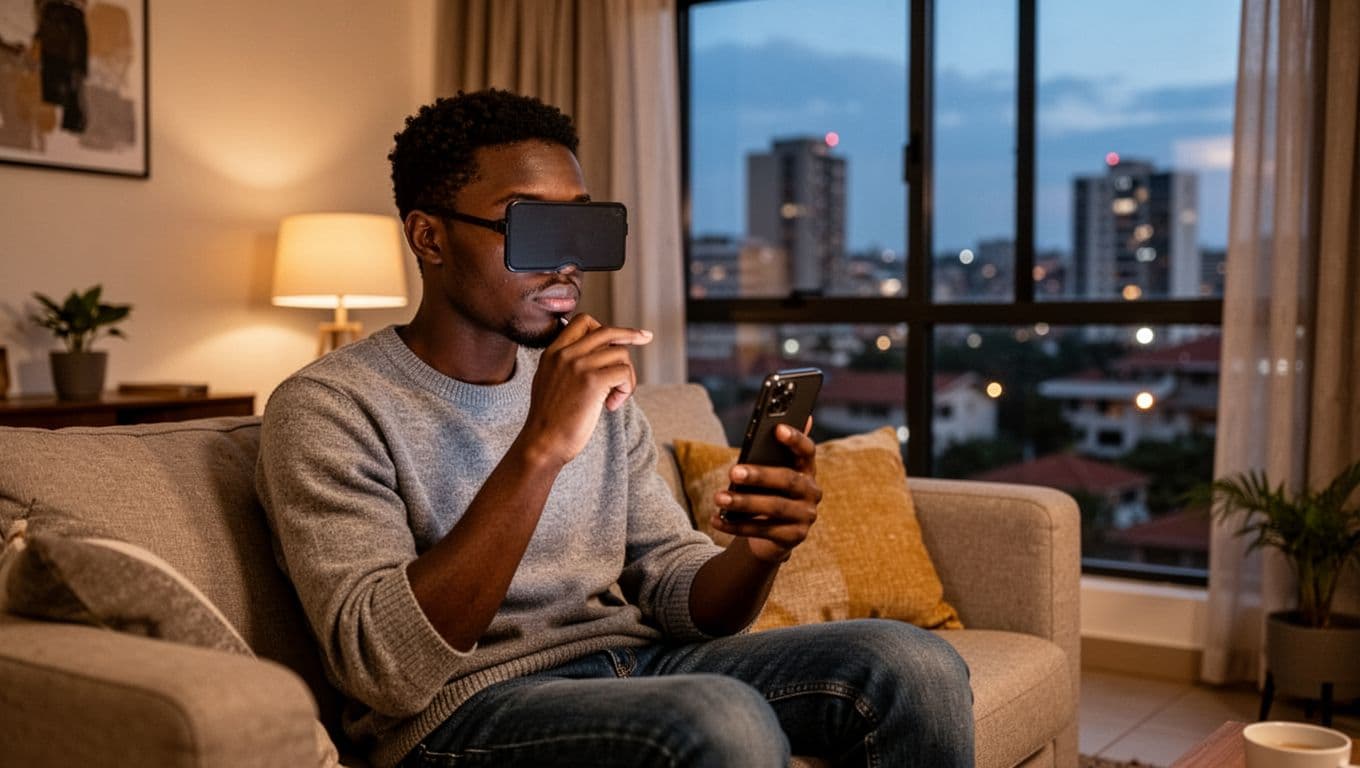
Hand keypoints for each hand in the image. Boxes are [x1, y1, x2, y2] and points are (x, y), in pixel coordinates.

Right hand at [519, 314, 651, 465]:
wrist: (543, 443)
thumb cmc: (550, 420)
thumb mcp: (550, 381)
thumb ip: (567, 364)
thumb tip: (597, 354)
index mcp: (553, 352)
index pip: (583, 321)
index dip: (605, 326)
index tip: (620, 334)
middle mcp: (565, 354)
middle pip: (607, 331)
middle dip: (630, 334)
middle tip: (646, 338)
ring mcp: (579, 365)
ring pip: (621, 354)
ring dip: (626, 377)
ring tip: (614, 398)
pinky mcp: (593, 381)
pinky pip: (624, 373)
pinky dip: (625, 390)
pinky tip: (612, 405)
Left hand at [710, 420, 820, 562]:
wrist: (772, 536)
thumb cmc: (769, 493)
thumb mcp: (770, 473)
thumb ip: (773, 451)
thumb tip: (785, 421)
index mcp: (807, 469)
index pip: (807, 451)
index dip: (795, 439)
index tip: (777, 429)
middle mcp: (812, 492)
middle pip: (787, 480)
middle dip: (759, 475)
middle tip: (732, 472)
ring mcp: (806, 517)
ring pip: (774, 507)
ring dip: (744, 502)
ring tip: (719, 498)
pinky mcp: (794, 537)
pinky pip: (762, 530)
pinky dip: (736, 525)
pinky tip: (717, 519)